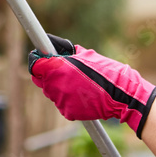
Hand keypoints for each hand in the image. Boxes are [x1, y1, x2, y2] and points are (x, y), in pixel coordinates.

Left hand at [28, 34, 155, 138]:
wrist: (120, 94)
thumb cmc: (105, 71)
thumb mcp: (85, 54)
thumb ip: (64, 51)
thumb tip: (49, 43)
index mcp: (57, 68)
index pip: (35, 65)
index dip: (38, 61)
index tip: (42, 59)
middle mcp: (54, 85)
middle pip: (40, 80)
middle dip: (48, 75)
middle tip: (64, 71)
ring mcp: (60, 100)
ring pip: (52, 92)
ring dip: (59, 87)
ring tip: (79, 83)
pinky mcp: (67, 112)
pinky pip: (62, 104)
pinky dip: (69, 100)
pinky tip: (82, 94)